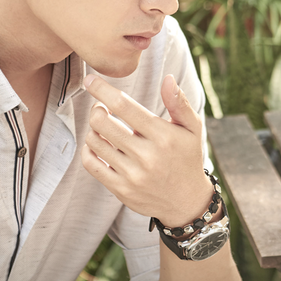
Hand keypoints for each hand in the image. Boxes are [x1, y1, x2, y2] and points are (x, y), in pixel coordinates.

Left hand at [82, 74, 212, 227]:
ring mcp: (132, 175)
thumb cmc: (187, 157)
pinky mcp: (121, 189)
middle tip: (102, 107)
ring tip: (103, 126)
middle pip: (102, 122)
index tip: (91, 80)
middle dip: (97, 108)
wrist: (187, 202)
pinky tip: (97, 143)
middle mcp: (146, 156)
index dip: (102, 90)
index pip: (124, 106)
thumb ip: (179, 102)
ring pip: (94, 141)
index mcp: (163, 136)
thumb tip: (167, 78)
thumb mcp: (192, 128)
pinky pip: (91, 164)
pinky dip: (88, 149)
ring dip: (93, 128)